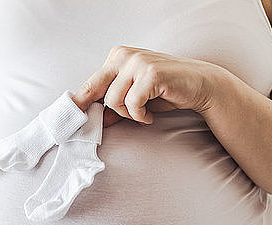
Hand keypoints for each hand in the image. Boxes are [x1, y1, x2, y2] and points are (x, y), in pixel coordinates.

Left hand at [71, 45, 220, 126]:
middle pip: (97, 91)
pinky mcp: (150, 74)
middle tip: (112, 122)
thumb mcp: (133, 96)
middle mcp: (124, 55)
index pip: (91, 82)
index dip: (81, 101)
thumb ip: (113, 102)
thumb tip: (93, 118)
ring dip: (128, 114)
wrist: (199, 85)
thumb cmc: (165, 90)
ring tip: (142, 114)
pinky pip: (132, 104)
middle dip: (102, 110)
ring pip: (114, 100)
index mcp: (116, 56)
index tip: (71, 114)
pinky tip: (150, 115)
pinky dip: (140, 115)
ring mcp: (137, 62)